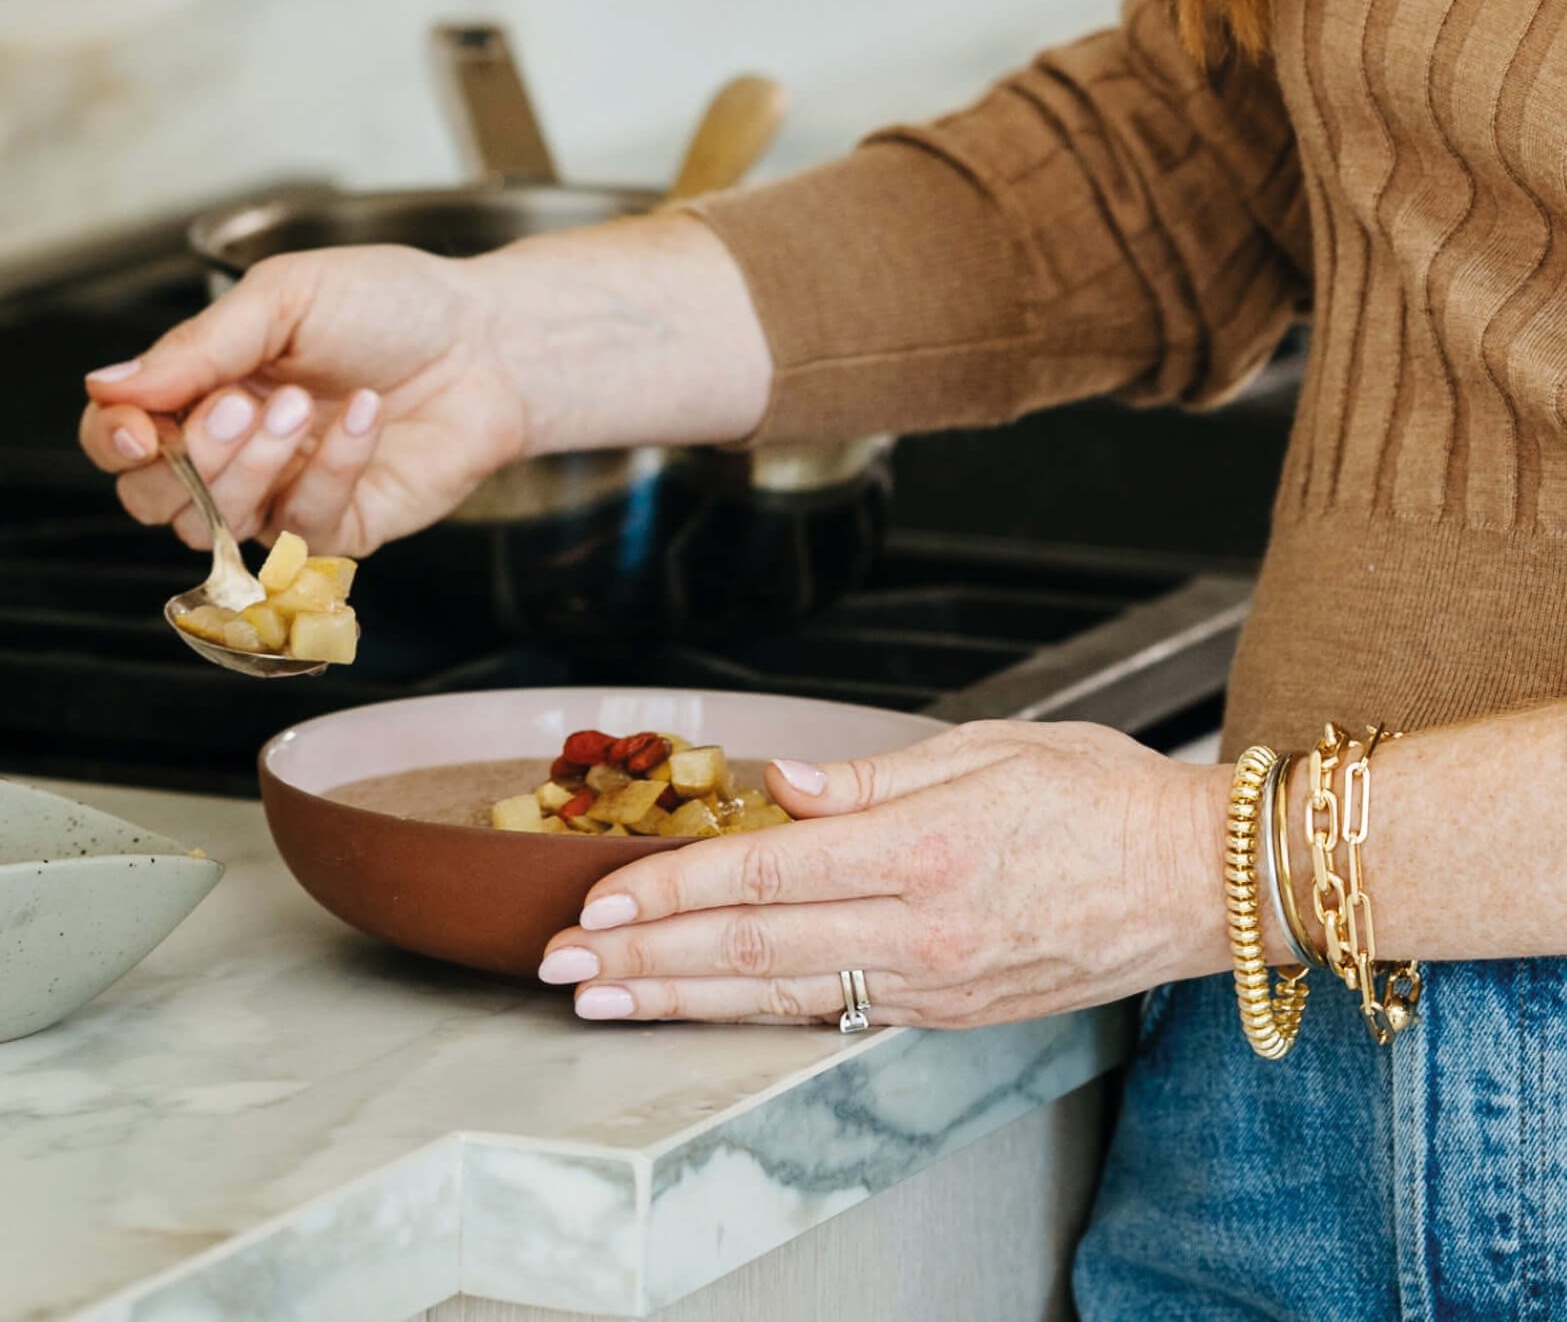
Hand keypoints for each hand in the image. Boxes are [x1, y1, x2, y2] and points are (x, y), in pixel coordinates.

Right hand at [78, 245, 525, 554]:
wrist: (487, 339)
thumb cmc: (391, 306)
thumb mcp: (283, 297)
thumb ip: (197, 347)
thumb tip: (107, 386)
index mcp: (203, 389)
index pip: (119, 441)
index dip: (114, 442)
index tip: (140, 428)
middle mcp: (235, 453)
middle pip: (154, 501)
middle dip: (189, 460)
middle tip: (240, 406)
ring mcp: (287, 496)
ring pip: (219, 529)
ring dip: (252, 469)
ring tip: (302, 404)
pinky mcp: (344, 527)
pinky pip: (305, 526)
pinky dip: (331, 469)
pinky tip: (362, 416)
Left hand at [537, 720, 1229, 1026]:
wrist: (1199, 883)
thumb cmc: (1102, 796)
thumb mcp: (990, 749)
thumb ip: (871, 778)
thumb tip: (777, 783)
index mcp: (924, 847)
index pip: (764, 871)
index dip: (670, 888)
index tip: (599, 898)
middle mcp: (921, 927)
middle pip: (751, 945)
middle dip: (644, 956)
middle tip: (562, 963)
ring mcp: (933, 981)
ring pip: (779, 994)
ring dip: (679, 997)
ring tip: (603, 1002)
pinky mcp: (947, 1009)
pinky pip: (831, 1011)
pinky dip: (755, 1011)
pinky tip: (702, 1007)